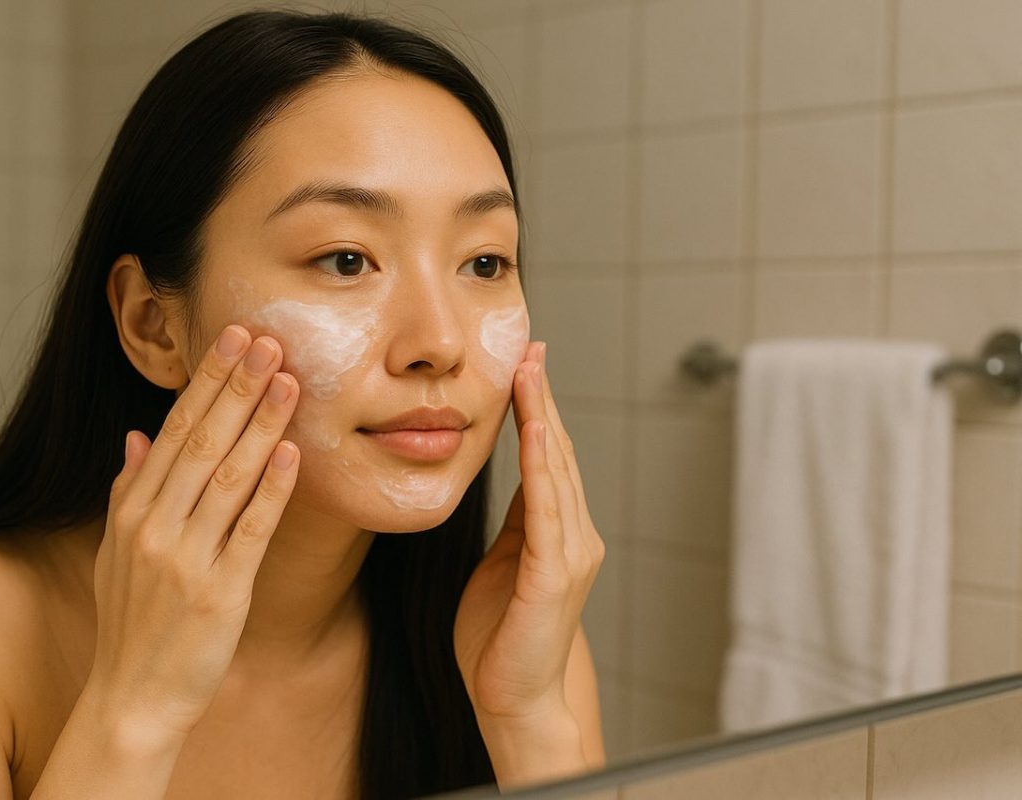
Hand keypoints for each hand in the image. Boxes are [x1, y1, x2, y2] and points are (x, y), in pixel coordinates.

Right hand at [87, 324, 300, 748]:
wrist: (132, 696)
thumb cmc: (131, 621)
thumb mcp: (114, 552)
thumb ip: (127, 491)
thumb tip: (136, 435)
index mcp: (132, 512)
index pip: (174, 431)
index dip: (206, 382)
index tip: (232, 340)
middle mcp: (154, 528)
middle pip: (201, 442)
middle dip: (236, 387)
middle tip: (266, 340)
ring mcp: (186, 560)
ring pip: (229, 477)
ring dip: (261, 426)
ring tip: (287, 381)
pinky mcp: (219, 592)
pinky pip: (250, 531)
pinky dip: (272, 491)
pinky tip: (293, 455)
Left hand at [453, 341, 605, 725]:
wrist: (514, 698)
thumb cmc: (501, 636)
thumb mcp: (504, 563)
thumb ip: (517, 522)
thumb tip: (515, 479)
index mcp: (560, 533)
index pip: (549, 459)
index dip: (538, 410)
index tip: (526, 366)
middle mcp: (577, 536)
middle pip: (559, 454)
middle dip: (542, 399)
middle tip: (530, 349)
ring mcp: (572, 554)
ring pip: (557, 471)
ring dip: (542, 418)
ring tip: (529, 372)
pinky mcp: (555, 574)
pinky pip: (547, 509)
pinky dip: (542, 466)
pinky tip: (535, 431)